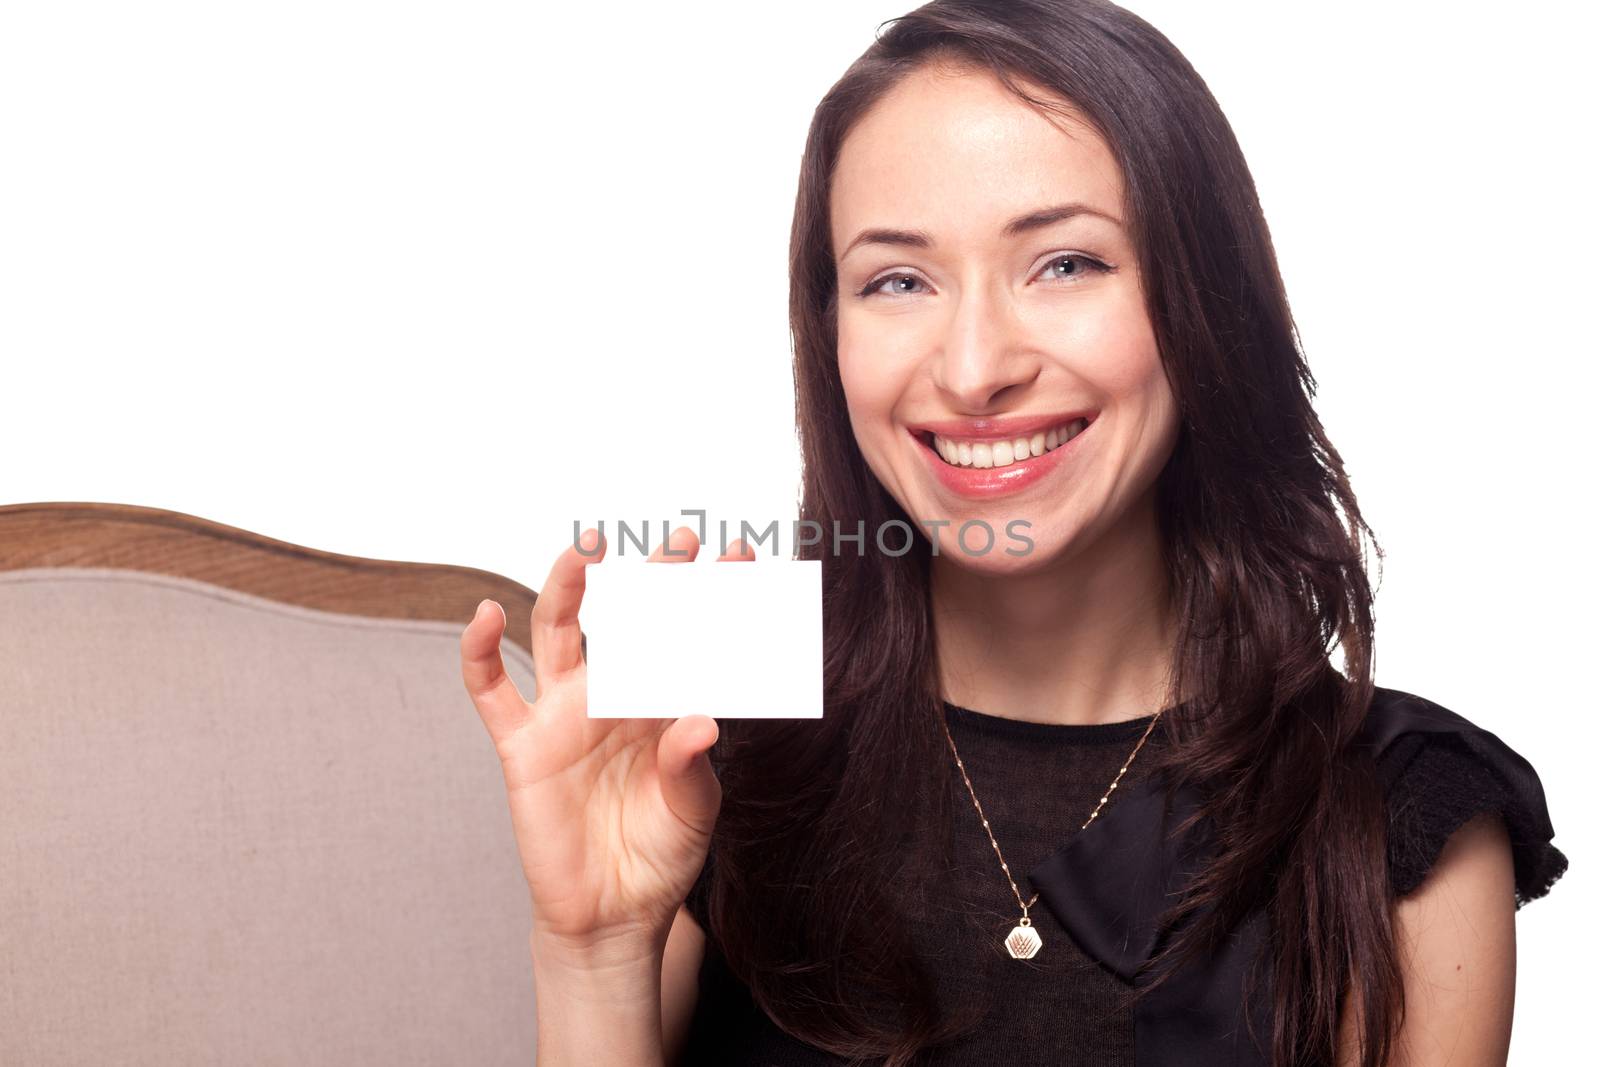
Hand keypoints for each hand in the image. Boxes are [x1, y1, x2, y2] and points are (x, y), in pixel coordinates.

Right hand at [460, 525, 754, 954]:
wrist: (613, 914)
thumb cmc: (660, 855)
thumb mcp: (693, 813)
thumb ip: (693, 767)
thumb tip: (702, 721)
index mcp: (663, 705)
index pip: (688, 641)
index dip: (711, 602)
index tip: (741, 559)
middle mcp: (615, 697)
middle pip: (629, 623)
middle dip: (654, 582)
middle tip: (683, 542)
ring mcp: (566, 715)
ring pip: (557, 635)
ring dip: (567, 589)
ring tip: (585, 549)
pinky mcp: (524, 745)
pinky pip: (492, 692)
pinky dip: (480, 652)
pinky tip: (485, 614)